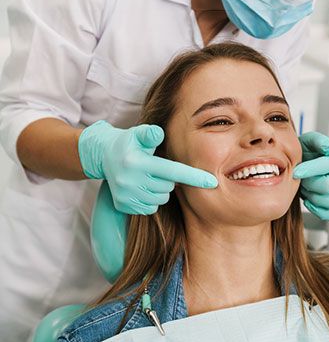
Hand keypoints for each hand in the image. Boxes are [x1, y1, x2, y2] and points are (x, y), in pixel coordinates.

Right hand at [78, 120, 217, 214]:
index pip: (172, 172)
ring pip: (161, 199)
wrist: (103, 156)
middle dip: (168, 179)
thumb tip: (158, 133)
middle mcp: (130, 181)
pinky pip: (150, 208)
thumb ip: (150, 134)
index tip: (212, 182)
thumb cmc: (129, 143)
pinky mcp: (123, 206)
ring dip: (160, 190)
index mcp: (137, 163)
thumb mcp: (137, 134)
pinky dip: (150, 199)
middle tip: (156, 168)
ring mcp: (126, 195)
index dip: (194, 177)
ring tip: (148, 177)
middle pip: (168, 187)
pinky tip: (141, 187)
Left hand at [293, 131, 328, 220]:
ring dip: (316, 198)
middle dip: (310, 184)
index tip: (295, 172)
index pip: (326, 166)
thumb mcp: (308, 141)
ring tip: (306, 191)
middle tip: (300, 180)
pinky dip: (319, 210)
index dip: (309, 170)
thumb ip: (317, 140)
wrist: (300, 165)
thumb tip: (327, 147)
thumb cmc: (304, 154)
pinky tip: (309, 202)